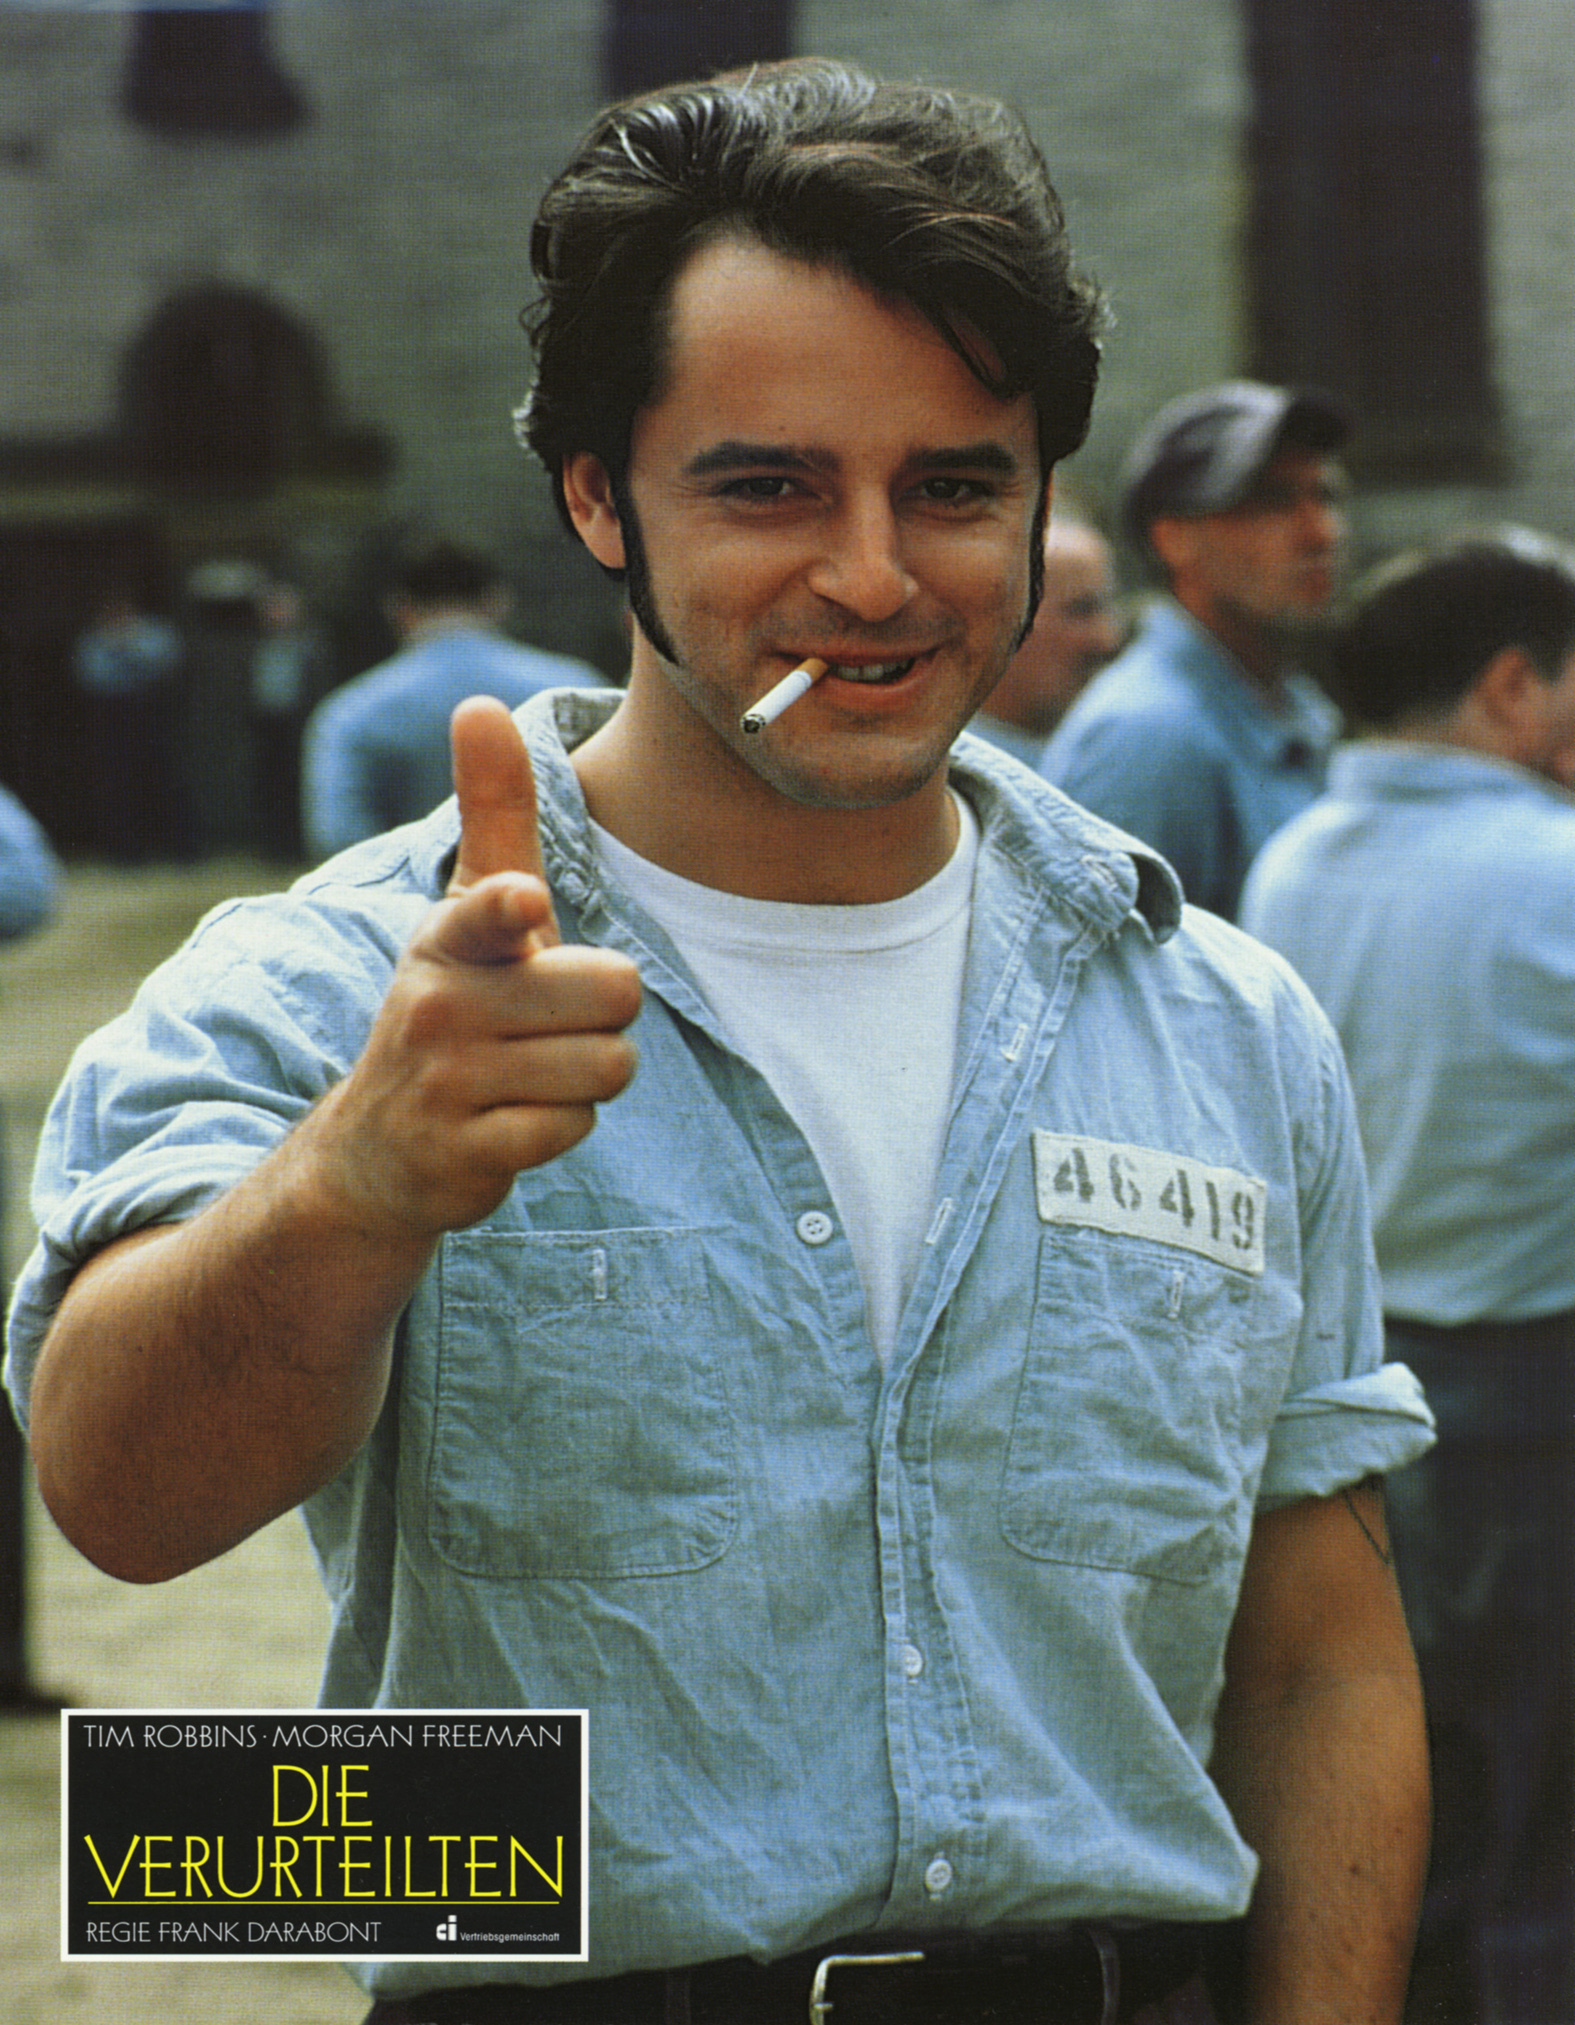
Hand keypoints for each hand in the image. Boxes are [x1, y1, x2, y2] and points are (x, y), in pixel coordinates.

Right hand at [314, 697, 640, 1238]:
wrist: (377, 1148)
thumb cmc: (454, 1007)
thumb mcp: (468, 909)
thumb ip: (492, 811)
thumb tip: (479, 700)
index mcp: (448, 938)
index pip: (490, 910)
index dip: (513, 909)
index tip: (523, 905)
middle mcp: (440, 1005)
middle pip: (615, 993)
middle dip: (605, 1014)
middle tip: (550, 1023)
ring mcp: (447, 1084)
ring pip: (607, 1066)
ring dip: (589, 1074)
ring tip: (531, 1072)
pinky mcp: (465, 1152)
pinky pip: (576, 1129)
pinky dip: (562, 1127)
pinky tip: (514, 1119)